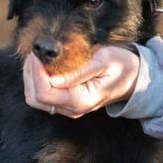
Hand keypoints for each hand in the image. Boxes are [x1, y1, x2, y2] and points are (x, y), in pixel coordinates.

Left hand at [23, 46, 140, 118]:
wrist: (132, 78)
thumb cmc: (120, 65)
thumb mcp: (103, 61)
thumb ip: (78, 72)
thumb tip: (52, 78)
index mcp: (80, 101)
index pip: (44, 93)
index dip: (35, 73)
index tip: (37, 54)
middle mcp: (71, 109)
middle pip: (34, 98)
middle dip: (30, 75)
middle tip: (35, 53)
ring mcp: (67, 107)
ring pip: (34, 98)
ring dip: (31, 77)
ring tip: (37, 58)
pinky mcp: (65, 102)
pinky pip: (42, 95)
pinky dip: (36, 80)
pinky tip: (42, 66)